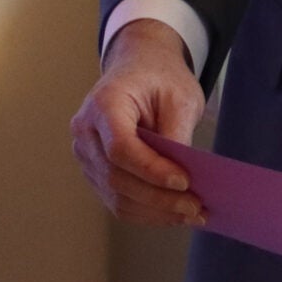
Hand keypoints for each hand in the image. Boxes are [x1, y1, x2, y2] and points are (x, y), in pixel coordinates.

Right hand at [69, 20, 206, 226]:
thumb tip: (182, 180)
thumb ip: (177, 135)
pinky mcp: (95, 172)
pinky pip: (117, 200)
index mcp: (103, 103)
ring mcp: (86, 155)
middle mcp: (85, 132)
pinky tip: (174, 213)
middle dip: (158, 198)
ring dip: (155, 212)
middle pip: (116, 177)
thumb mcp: (179, 96)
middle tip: (196, 206)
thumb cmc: (159, 78)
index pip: (120, 148)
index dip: (151, 170)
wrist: (139, 68)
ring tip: (191, 213)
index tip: (184, 181)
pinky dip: (147, 212)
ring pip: (116, 196)